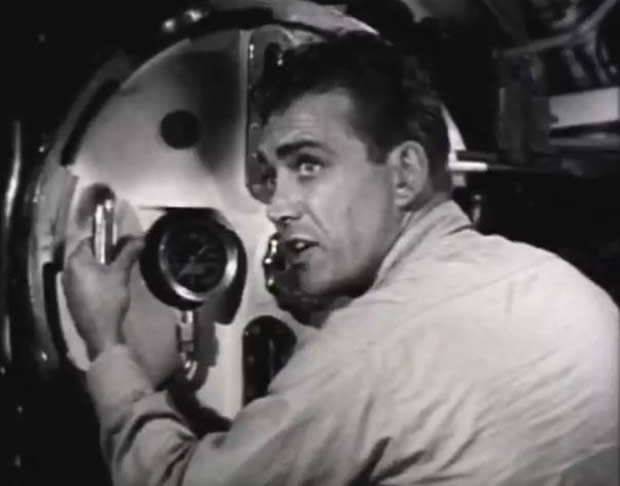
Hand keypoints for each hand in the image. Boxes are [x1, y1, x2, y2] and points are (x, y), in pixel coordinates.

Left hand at [62, 236, 143, 359]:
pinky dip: (94, 282)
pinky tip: (107, 290)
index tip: (120, 245)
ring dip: (99, 270)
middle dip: (103, 256)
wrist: (100, 333)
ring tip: (117, 275)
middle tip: (121, 260)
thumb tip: (140, 238)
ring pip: (85, 271)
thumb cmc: (108, 299)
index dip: (105, 240)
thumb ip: (128, 254)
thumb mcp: (120, 274)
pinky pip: (83, 284)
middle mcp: (67, 272)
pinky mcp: (72, 300)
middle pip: (86, 256)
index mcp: (75, 262)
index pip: (88, 241)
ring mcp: (67, 287)